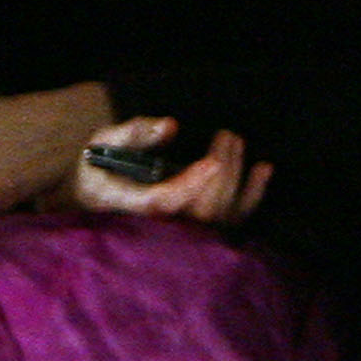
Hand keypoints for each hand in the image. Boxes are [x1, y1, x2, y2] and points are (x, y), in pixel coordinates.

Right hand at [65, 117, 272, 227]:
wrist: (96, 198)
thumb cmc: (99, 168)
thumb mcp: (103, 143)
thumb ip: (134, 133)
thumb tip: (169, 126)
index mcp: (128, 207)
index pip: (165, 203)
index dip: (191, 184)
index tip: (213, 160)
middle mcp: (156, 228)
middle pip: (200, 210)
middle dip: (222, 171)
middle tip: (226, 135)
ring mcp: (179, 233)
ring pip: (220, 218)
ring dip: (238, 179)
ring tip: (236, 142)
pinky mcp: (197, 230)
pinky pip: (230, 221)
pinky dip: (252, 195)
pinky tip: (264, 168)